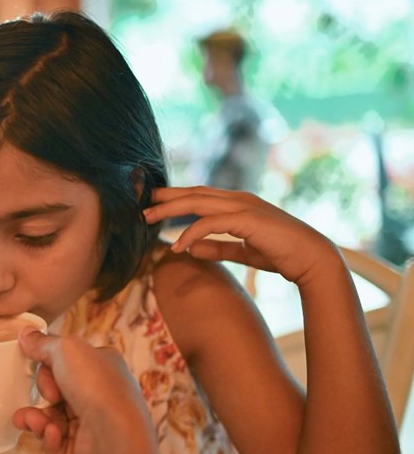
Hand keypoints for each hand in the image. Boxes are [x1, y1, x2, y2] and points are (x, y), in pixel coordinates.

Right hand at [12, 329, 150, 453]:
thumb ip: (43, 342)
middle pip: (55, 392)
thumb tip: (26, 334)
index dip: (47, 368)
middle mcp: (99, 393)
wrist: (116, 434)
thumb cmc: (96, 386)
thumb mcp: (66, 350)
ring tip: (33, 422)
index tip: (42, 371)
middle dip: (41, 396)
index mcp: (102, 366)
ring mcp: (93, 422)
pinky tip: (51, 434)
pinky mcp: (85, 448)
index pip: (65, 364)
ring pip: (51, 419)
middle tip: (49, 398)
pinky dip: (49, 439)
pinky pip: (56, 443)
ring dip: (37, 420)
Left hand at [144, 186, 338, 285]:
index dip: (176, 197)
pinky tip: (177, 247)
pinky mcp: (247, 220)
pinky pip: (210, 223)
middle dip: (166, 198)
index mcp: (239, 204)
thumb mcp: (243, 251)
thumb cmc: (281, 254)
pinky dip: (190, 233)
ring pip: (198, 202)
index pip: (201, 195)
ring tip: (148, 219)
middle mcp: (240, 200)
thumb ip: (218, 248)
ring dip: (170, 210)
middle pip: (195, 193)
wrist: (312, 259)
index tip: (154, 202)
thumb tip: (191, 248)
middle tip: (141, 204)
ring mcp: (244, 207)